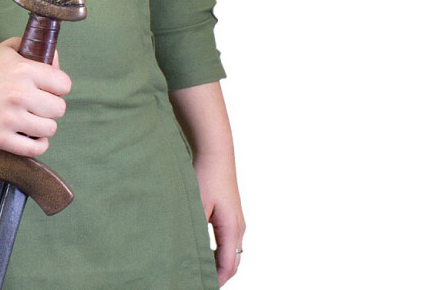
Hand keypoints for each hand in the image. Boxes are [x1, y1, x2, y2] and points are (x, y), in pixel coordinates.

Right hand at [0, 37, 70, 157]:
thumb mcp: (8, 49)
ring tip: (32, 119)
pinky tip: (32, 136)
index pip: (64, 85)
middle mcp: (20, 94)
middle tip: (39, 105)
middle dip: (51, 107)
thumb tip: (56, 61)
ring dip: (43, 125)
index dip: (58, 87)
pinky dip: (38, 144)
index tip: (49, 90)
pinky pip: (34, 148)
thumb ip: (33, 49)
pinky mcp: (1, 138)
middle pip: (59, 109)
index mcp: (24, 70)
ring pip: (50, 129)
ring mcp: (10, 118)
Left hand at [193, 153, 245, 285]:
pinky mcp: (231, 214)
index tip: (201, 286)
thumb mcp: (198, 204)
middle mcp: (239, 227)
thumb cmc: (206, 175)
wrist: (214, 151)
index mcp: (232, 228)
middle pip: (232, 262)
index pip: (227, 265)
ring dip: (219, 264)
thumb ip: (196, 229)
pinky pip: (229, 241)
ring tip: (200, 271)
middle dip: (219, 276)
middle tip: (200, 281)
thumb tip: (189, 250)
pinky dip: (219, 252)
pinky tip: (204, 251)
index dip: (216, 280)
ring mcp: (237, 221)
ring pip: (231, 252)